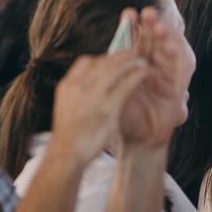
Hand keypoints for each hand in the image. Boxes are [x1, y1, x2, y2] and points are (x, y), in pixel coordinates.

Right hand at [50, 45, 148, 165]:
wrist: (67, 155)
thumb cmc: (71, 133)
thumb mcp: (68, 105)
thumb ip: (80, 91)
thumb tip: (95, 80)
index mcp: (67, 85)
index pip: (86, 61)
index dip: (103, 58)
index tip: (114, 60)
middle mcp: (78, 87)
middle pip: (103, 62)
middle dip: (121, 57)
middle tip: (134, 56)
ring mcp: (93, 97)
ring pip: (116, 69)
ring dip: (132, 63)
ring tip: (143, 62)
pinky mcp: (108, 108)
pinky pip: (126, 85)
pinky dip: (137, 76)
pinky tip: (145, 74)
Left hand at [117, 6, 191, 149]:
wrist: (137, 142)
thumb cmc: (125, 115)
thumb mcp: (116, 92)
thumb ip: (114, 74)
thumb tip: (101, 55)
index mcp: (140, 66)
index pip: (139, 42)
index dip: (135, 28)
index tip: (128, 13)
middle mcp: (156, 69)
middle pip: (157, 44)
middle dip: (154, 27)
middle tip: (148, 13)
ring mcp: (168, 80)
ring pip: (170, 54)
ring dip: (167, 40)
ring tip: (161, 27)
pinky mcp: (177, 92)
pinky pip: (180, 74)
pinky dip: (177, 61)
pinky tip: (172, 49)